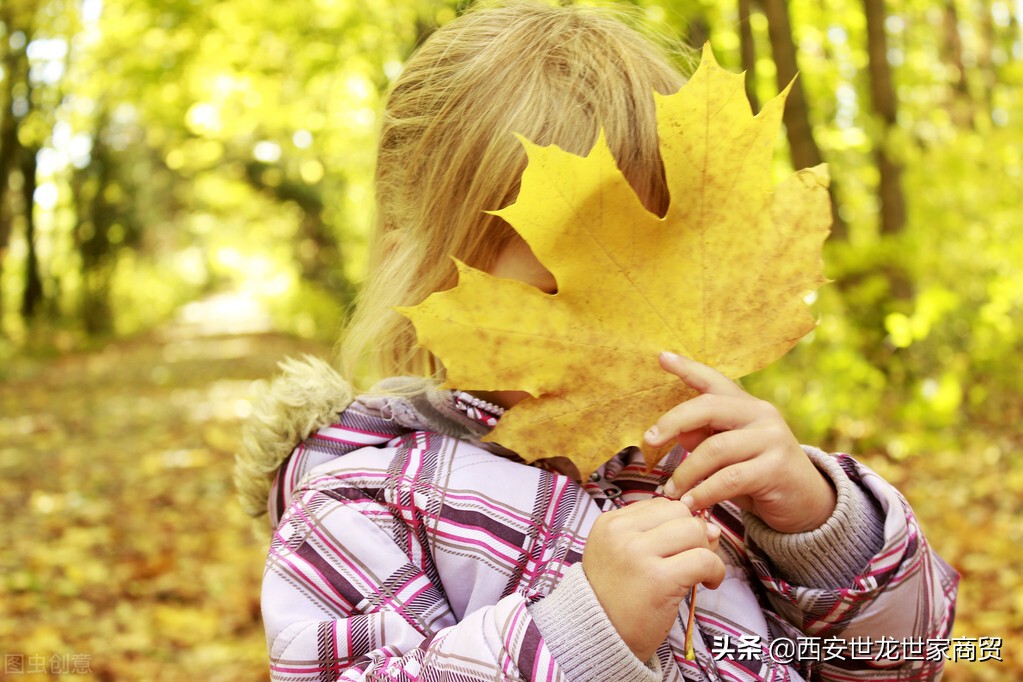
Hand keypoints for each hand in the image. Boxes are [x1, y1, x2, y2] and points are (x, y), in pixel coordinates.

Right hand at [582, 497, 724, 661]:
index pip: (660, 505)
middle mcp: (620, 533)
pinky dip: (715, 570)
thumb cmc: (615, 596)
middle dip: (695, 533)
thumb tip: (708, 525)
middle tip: (693, 558)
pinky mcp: (659, 579)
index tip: (678, 547)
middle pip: (680, 513)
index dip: (678, 524)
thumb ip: (655, 534)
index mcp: (609, 523)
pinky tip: (709, 583)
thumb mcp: (620, 554)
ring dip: (707, 550)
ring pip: (694, 530)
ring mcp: (638, 554)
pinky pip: (704, 559)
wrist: (599, 637)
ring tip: (701, 571)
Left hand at [645, 352, 835, 533]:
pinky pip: (729, 478)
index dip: (687, 368)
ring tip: (671, 491)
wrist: (808, 504)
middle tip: (649, 441)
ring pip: (715, 449)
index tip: (662, 356)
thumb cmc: (759, 477)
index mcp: (746, 405)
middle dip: (672, 422)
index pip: (714, 380)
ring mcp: (771, 439)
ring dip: (686, 472)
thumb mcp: (731, 455)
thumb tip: (679, 433)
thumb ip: (707, 439)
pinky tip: (691, 503)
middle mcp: (760, 414)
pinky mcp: (776, 468)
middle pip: (707, 407)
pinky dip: (704, 492)